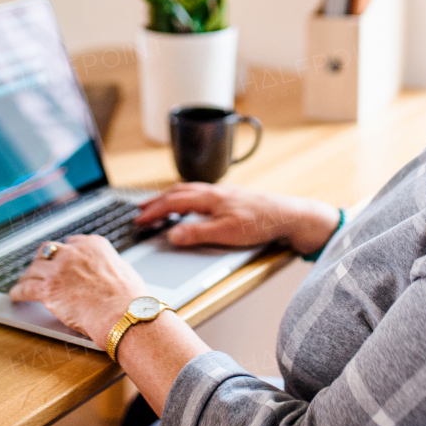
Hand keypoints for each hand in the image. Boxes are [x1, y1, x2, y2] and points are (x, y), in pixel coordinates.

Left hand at [9, 235, 147, 347]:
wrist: (124, 314)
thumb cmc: (130, 299)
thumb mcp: (123, 270)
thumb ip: (106, 267)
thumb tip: (105, 274)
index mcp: (94, 245)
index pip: (71, 243)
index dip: (63, 254)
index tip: (60, 259)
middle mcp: (74, 252)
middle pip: (49, 251)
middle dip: (43, 260)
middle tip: (41, 269)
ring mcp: (59, 269)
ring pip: (34, 268)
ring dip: (29, 276)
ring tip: (25, 282)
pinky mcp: (48, 288)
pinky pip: (26, 287)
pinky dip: (19, 291)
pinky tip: (17, 295)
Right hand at [134, 182, 340, 254]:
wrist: (287, 214)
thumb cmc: (260, 223)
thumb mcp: (226, 233)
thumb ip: (197, 234)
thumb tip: (172, 235)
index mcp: (208, 198)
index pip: (173, 202)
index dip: (153, 211)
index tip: (138, 219)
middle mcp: (213, 191)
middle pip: (177, 192)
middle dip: (156, 201)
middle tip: (139, 209)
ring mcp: (222, 192)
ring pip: (188, 190)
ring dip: (169, 197)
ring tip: (157, 204)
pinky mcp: (230, 197)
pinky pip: (199, 193)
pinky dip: (184, 197)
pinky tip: (188, 204)